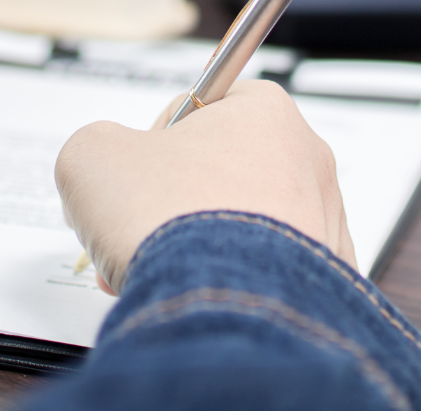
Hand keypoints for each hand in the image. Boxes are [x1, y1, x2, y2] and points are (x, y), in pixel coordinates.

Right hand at [55, 79, 355, 294]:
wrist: (218, 313)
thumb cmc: (172, 223)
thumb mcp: (92, 155)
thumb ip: (96, 142)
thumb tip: (101, 163)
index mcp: (264, 111)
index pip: (199, 107)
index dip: (155, 140)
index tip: (137, 170)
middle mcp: (307, 161)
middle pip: (220, 167)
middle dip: (172, 199)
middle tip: (138, 225)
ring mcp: (323, 224)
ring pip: (243, 222)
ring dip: (195, 240)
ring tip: (158, 266)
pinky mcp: (328, 285)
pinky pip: (267, 271)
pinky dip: (230, 281)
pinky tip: (195, 292)